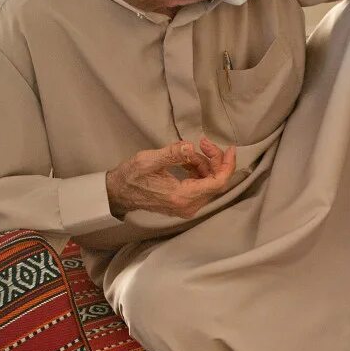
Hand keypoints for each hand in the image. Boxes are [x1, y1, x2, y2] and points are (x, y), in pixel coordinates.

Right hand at [107, 137, 236, 218]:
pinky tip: (188, 160)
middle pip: (215, 182)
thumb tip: (189, 147)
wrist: (119, 193)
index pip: (217, 183)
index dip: (227, 165)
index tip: (230, 149)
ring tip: (189, 151)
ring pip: (209, 183)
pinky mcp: (184, 204)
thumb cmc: (131, 176)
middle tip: (203, 142)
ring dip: (205, 164)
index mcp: (182, 196)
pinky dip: (198, 171)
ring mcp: (187, 207)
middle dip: (214, 160)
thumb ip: (171, 153)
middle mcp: (188, 206)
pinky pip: (200, 186)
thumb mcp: (148, 160)